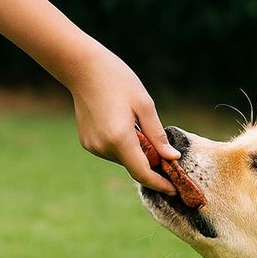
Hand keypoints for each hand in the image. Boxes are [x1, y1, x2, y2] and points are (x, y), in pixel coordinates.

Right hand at [69, 43, 178, 193]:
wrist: (82, 67)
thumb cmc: (117, 79)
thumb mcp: (144, 104)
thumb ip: (157, 135)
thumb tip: (172, 158)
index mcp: (120, 138)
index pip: (143, 173)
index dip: (160, 184)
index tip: (174, 190)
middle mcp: (104, 147)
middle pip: (134, 166)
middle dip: (151, 165)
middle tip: (167, 157)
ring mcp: (93, 146)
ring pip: (123, 159)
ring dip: (136, 153)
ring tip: (138, 128)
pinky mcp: (87, 142)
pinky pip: (111, 152)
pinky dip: (122, 147)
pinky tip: (123, 125)